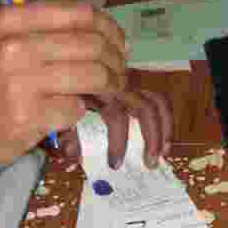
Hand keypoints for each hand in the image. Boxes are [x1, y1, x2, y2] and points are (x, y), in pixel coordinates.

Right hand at [0, 2, 129, 178]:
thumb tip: (92, 28)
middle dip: (116, 61)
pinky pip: (76, 109)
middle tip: (119, 74)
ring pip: (93, 77)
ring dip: (109, 86)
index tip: (117, 43)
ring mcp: (23, 83)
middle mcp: (16, 47)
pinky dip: (78, 112)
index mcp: (8, 21)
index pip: (79, 13)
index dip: (109, 28)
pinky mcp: (29, 118)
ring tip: (108, 93)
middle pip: (93, 45)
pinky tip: (65, 114)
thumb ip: (33, 30)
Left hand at [58, 88, 173, 168]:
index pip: (117, 116)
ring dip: (164, 130)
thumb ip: (68, 133)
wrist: (68, 64)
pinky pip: (158, 98)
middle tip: (149, 164)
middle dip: (151, 138)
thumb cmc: (67, 89)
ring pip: (158, 101)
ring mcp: (132, 79)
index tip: (114, 164)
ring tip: (162, 154)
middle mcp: (120, 83)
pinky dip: (164, 120)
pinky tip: (163, 141)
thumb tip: (74, 155)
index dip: (118, 142)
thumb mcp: (63, 109)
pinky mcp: (139, 80)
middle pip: (146, 107)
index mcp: (99, 91)